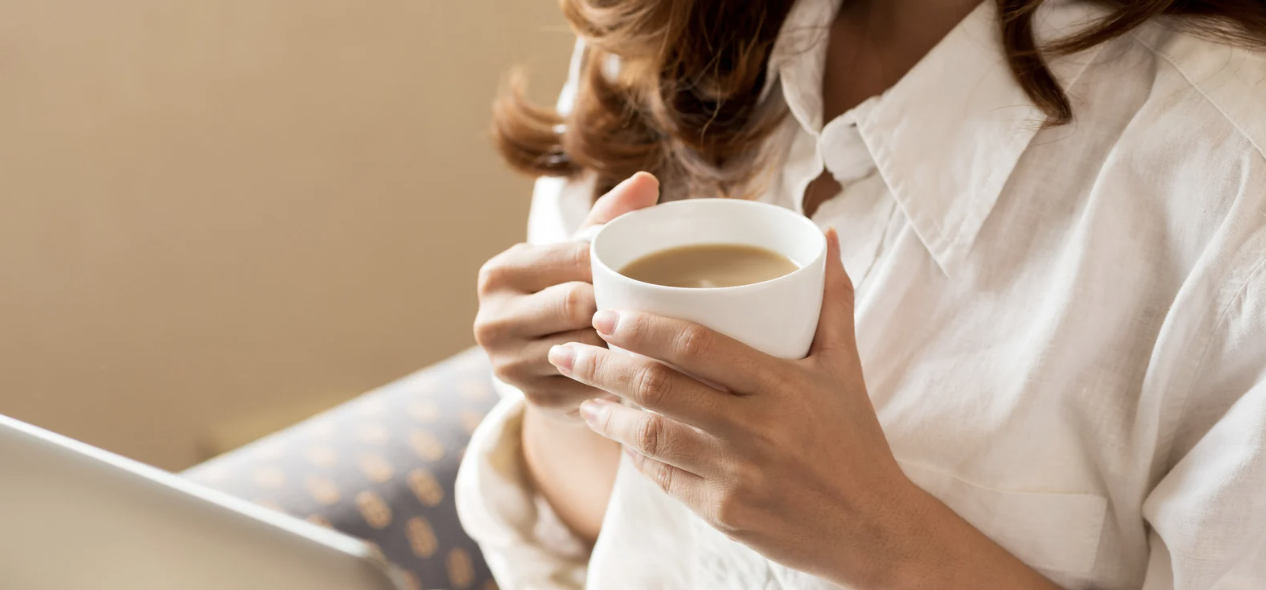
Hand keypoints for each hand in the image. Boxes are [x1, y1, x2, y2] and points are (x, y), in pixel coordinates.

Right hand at [473, 172, 658, 419]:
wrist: (546, 366)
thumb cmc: (567, 294)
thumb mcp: (577, 255)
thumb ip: (608, 218)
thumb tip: (646, 181)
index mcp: (500, 273)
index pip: (571, 259)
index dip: (615, 263)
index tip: (648, 265)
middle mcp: (493, 319)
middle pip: (575, 304)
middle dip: (616, 304)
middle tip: (654, 301)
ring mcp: (509, 365)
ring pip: (587, 347)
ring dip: (621, 342)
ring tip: (651, 332)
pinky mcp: (535, 401)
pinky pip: (593, 383)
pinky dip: (619, 374)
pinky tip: (640, 365)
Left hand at [547, 229, 917, 585]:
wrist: (875, 529)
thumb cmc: (855, 441)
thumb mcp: (846, 367)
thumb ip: (832, 301)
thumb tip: (827, 236)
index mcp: (781, 384)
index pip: (696, 344)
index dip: (642, 327)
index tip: (605, 313)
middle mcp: (755, 428)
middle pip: (657, 388)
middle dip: (601, 366)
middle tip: (567, 348)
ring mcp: (736, 475)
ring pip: (649, 437)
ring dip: (605, 414)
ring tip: (581, 395)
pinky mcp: (724, 514)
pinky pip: (663, 478)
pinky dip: (635, 455)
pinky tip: (619, 439)